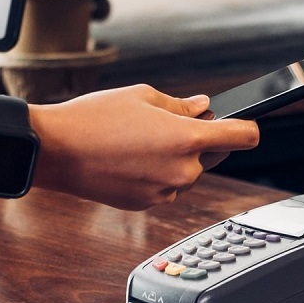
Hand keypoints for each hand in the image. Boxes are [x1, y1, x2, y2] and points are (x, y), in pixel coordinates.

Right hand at [28, 84, 260, 209]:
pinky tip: (127, 159)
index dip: (248, 127)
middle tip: (164, 124)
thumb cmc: (94, 118)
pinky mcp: (146, 205)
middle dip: (199, 140)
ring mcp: (165, 192)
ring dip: (174, 159)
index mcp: (186, 139)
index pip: (242, 137)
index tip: (245, 124)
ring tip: (137, 140)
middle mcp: (182, 171)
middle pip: (213, 155)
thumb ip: (180, 106)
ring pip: (186, 172)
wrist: (55, 151)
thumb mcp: (142, 97)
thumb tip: (204, 108)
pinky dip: (155, 174)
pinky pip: (164, 187)